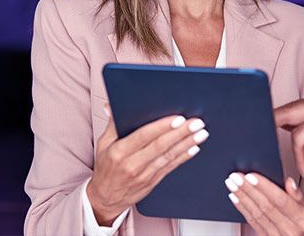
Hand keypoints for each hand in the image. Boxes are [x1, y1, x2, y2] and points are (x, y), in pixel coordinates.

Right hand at [87, 105, 207, 225]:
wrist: (106, 198)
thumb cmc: (106, 168)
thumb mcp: (103, 144)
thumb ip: (111, 124)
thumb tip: (111, 106)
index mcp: (119, 152)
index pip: (143, 136)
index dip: (162, 127)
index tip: (178, 118)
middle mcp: (132, 164)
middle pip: (160, 146)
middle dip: (181, 133)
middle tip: (196, 123)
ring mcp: (144, 174)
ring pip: (168, 156)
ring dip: (187, 144)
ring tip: (200, 134)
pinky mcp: (152, 181)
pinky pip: (170, 167)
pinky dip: (183, 157)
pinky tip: (193, 149)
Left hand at [227, 173, 303, 235]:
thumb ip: (299, 195)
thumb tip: (289, 182)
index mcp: (303, 219)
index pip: (280, 200)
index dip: (264, 187)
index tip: (251, 176)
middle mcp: (290, 230)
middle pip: (265, 206)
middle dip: (248, 190)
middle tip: (236, 177)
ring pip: (256, 214)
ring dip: (242, 198)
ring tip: (232, 185)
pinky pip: (253, 222)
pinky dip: (243, 209)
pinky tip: (236, 198)